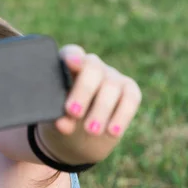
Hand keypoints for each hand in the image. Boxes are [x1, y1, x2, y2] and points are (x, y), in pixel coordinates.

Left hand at [38, 44, 141, 164]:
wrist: (81, 134)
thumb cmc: (64, 118)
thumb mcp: (57, 118)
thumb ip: (58, 117)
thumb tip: (62, 123)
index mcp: (68, 65)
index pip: (71, 53)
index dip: (73, 56)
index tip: (71, 63)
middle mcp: (92, 65)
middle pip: (93, 68)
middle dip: (84, 90)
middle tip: (74, 113)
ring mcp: (112, 76)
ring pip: (111, 86)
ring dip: (101, 110)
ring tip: (91, 130)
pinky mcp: (129, 90)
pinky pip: (130, 99)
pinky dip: (122, 116)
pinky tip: (112, 131)